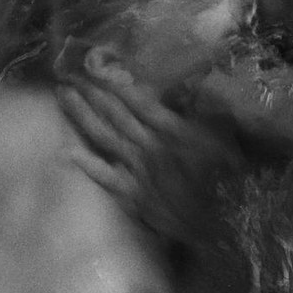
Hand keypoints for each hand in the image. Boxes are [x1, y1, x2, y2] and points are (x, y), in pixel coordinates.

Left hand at [58, 70, 243, 246]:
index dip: (115, 83)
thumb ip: (207, 110)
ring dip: (82, 116)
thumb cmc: (228, 178)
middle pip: (115, 113)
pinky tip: (67, 152)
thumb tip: (191, 87)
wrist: (225, 223)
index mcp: (172, 128)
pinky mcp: (133, 195)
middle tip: (68, 74)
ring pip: (104, 137)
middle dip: (91, 93)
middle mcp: (150, 144)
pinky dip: (87, 165)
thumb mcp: (225, 136)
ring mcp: (138, 170)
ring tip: (63, 97)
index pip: (137, 99)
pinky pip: (106, 177)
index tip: (95, 68)